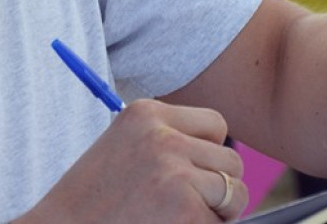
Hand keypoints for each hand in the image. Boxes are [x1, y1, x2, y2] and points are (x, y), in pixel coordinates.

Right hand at [16, 99, 248, 223]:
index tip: (189, 175)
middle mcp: (163, 136)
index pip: (215, 125)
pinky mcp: (185, 208)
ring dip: (216, 214)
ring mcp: (175, 171)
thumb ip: (168, 141)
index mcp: (146, 113)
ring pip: (235, 192)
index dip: (209, 155)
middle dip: (218, 188)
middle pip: (231, 159)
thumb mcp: (124, 149)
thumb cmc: (90, 201)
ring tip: (175, 219)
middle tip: (184, 207)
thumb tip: (222, 157)